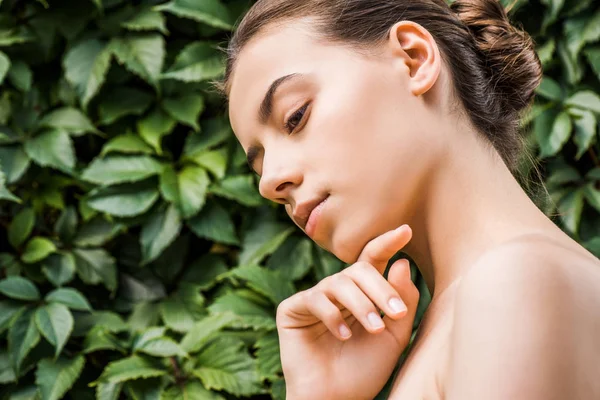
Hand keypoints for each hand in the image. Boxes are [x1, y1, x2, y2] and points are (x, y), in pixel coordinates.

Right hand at [276, 224, 418, 399]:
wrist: (338, 399)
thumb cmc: (365, 370)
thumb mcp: (394, 336)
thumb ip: (401, 301)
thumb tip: (400, 263)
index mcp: (361, 294)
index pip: (372, 261)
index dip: (386, 243)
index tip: (405, 230)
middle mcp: (337, 292)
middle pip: (359, 269)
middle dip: (380, 288)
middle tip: (396, 313)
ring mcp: (314, 299)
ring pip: (339, 282)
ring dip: (361, 304)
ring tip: (374, 329)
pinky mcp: (292, 310)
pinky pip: (314, 299)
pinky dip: (332, 315)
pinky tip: (343, 335)